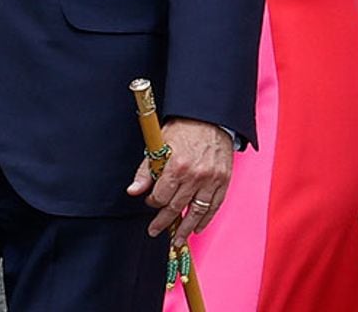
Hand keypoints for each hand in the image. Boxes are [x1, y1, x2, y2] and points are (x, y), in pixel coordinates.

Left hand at [126, 119, 232, 244]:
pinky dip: (206, 220)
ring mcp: (211, 179)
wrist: (211, 115)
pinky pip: (214, 206)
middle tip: (155, 230)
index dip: (153, 201)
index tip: (151, 201)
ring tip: (177, 241)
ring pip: (196, 212)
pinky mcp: (224, 180)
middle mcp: (195, 175)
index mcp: (176, 166)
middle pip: (176, 207)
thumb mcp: (161, 143)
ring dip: (185, 230)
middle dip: (163, 221)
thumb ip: (146, 169)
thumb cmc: (185, 127)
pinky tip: (198, 228)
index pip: (160, 197)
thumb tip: (133, 190)